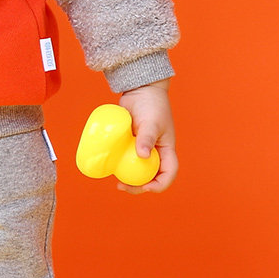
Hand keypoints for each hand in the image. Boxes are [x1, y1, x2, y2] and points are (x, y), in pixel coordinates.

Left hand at [116, 79, 176, 193]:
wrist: (140, 90)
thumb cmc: (152, 104)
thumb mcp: (151, 122)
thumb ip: (147, 138)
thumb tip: (142, 156)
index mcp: (167, 150)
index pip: (168, 173)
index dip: (159, 185)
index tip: (145, 187)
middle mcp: (156, 153)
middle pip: (151, 177)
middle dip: (139, 186)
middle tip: (122, 186)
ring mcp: (142, 149)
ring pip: (136, 170)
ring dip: (128, 178)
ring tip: (116, 180)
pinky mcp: (130, 144)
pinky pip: (125, 159)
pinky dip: (119, 165)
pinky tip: (110, 166)